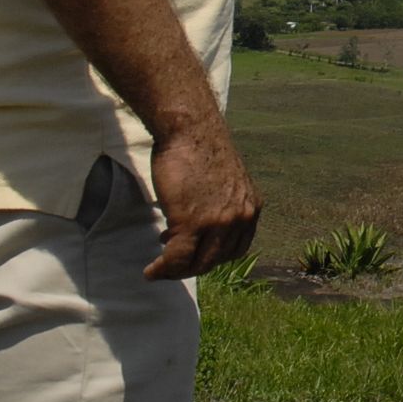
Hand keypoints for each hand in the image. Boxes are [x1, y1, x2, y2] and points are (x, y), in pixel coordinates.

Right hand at [144, 124, 261, 280]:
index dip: (212, 256)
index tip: (193, 254)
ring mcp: (218, 222)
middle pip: (216, 259)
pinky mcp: (193, 222)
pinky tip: (151, 270)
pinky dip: (163, 269)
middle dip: (191, 266)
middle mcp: (241, 217)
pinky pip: (177, 258)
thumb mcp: (225, 183)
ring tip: (159, 269)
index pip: (236, 249)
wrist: (190, 129)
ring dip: (175, 271)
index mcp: (251, 207)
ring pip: (198, 264)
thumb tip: (202, 227)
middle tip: (171, 264)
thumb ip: (221, 206)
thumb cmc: (200, 151)